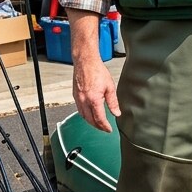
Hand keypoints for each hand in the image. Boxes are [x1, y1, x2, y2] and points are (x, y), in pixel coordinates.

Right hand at [66, 8, 120, 131]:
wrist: (85, 62)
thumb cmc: (97, 71)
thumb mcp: (110, 87)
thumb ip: (113, 102)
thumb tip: (116, 113)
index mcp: (94, 100)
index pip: (99, 119)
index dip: (105, 126)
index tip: (109, 130)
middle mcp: (84, 101)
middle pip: (90, 120)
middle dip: (98, 127)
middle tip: (104, 129)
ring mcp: (78, 99)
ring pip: (83, 116)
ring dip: (90, 122)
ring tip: (98, 124)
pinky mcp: (75, 96)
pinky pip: (79, 110)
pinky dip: (85, 115)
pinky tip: (89, 114)